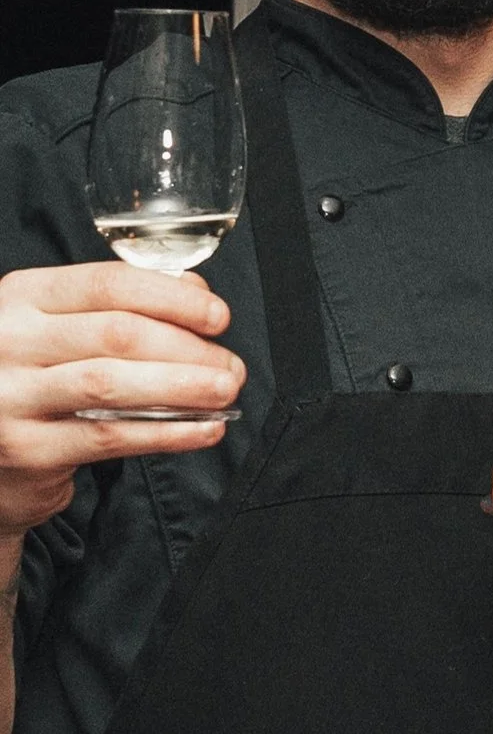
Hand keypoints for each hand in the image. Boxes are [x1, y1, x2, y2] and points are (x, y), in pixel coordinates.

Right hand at [0, 263, 243, 533]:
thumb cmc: (33, 379)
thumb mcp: (59, 328)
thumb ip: (121, 305)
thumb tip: (193, 289)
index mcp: (20, 297)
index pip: (106, 284)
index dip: (173, 298)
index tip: (218, 316)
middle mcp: (8, 340)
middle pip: (116, 333)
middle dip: (187, 348)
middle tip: (230, 365)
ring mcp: (10, 396)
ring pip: (112, 383)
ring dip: (182, 387)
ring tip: (224, 392)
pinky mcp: (27, 449)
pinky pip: (110, 436)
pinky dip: (168, 432)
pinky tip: (204, 429)